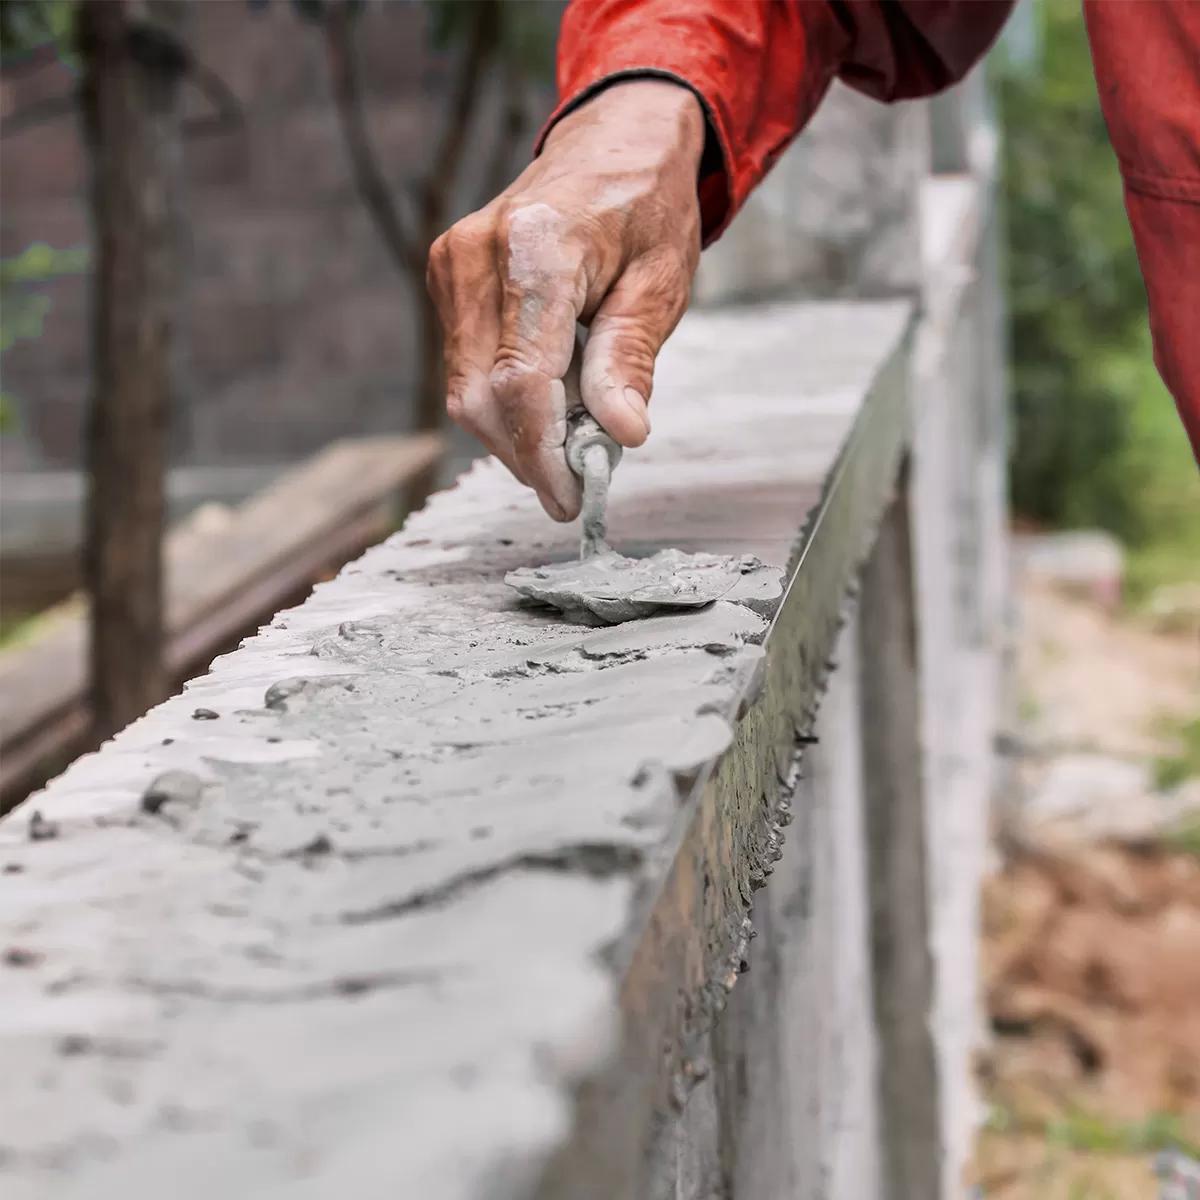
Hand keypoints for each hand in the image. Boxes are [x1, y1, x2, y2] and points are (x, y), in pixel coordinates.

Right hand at [426, 80, 704, 520]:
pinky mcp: (446, 276)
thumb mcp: (661, 283)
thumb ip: (629, 359)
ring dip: (516, 431)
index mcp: (538, 247)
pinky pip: (464, 366)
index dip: (542, 454)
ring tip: (573, 429)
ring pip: (465, 391)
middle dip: (527, 454)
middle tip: (577, 477)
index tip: (570, 498)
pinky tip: (549, 396)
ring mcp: (452, 264)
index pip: (520, 381)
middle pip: (480, 397)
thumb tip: (620, 435)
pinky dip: (504, 400)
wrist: (613, 143)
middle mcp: (477, 254)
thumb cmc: (646, 209)